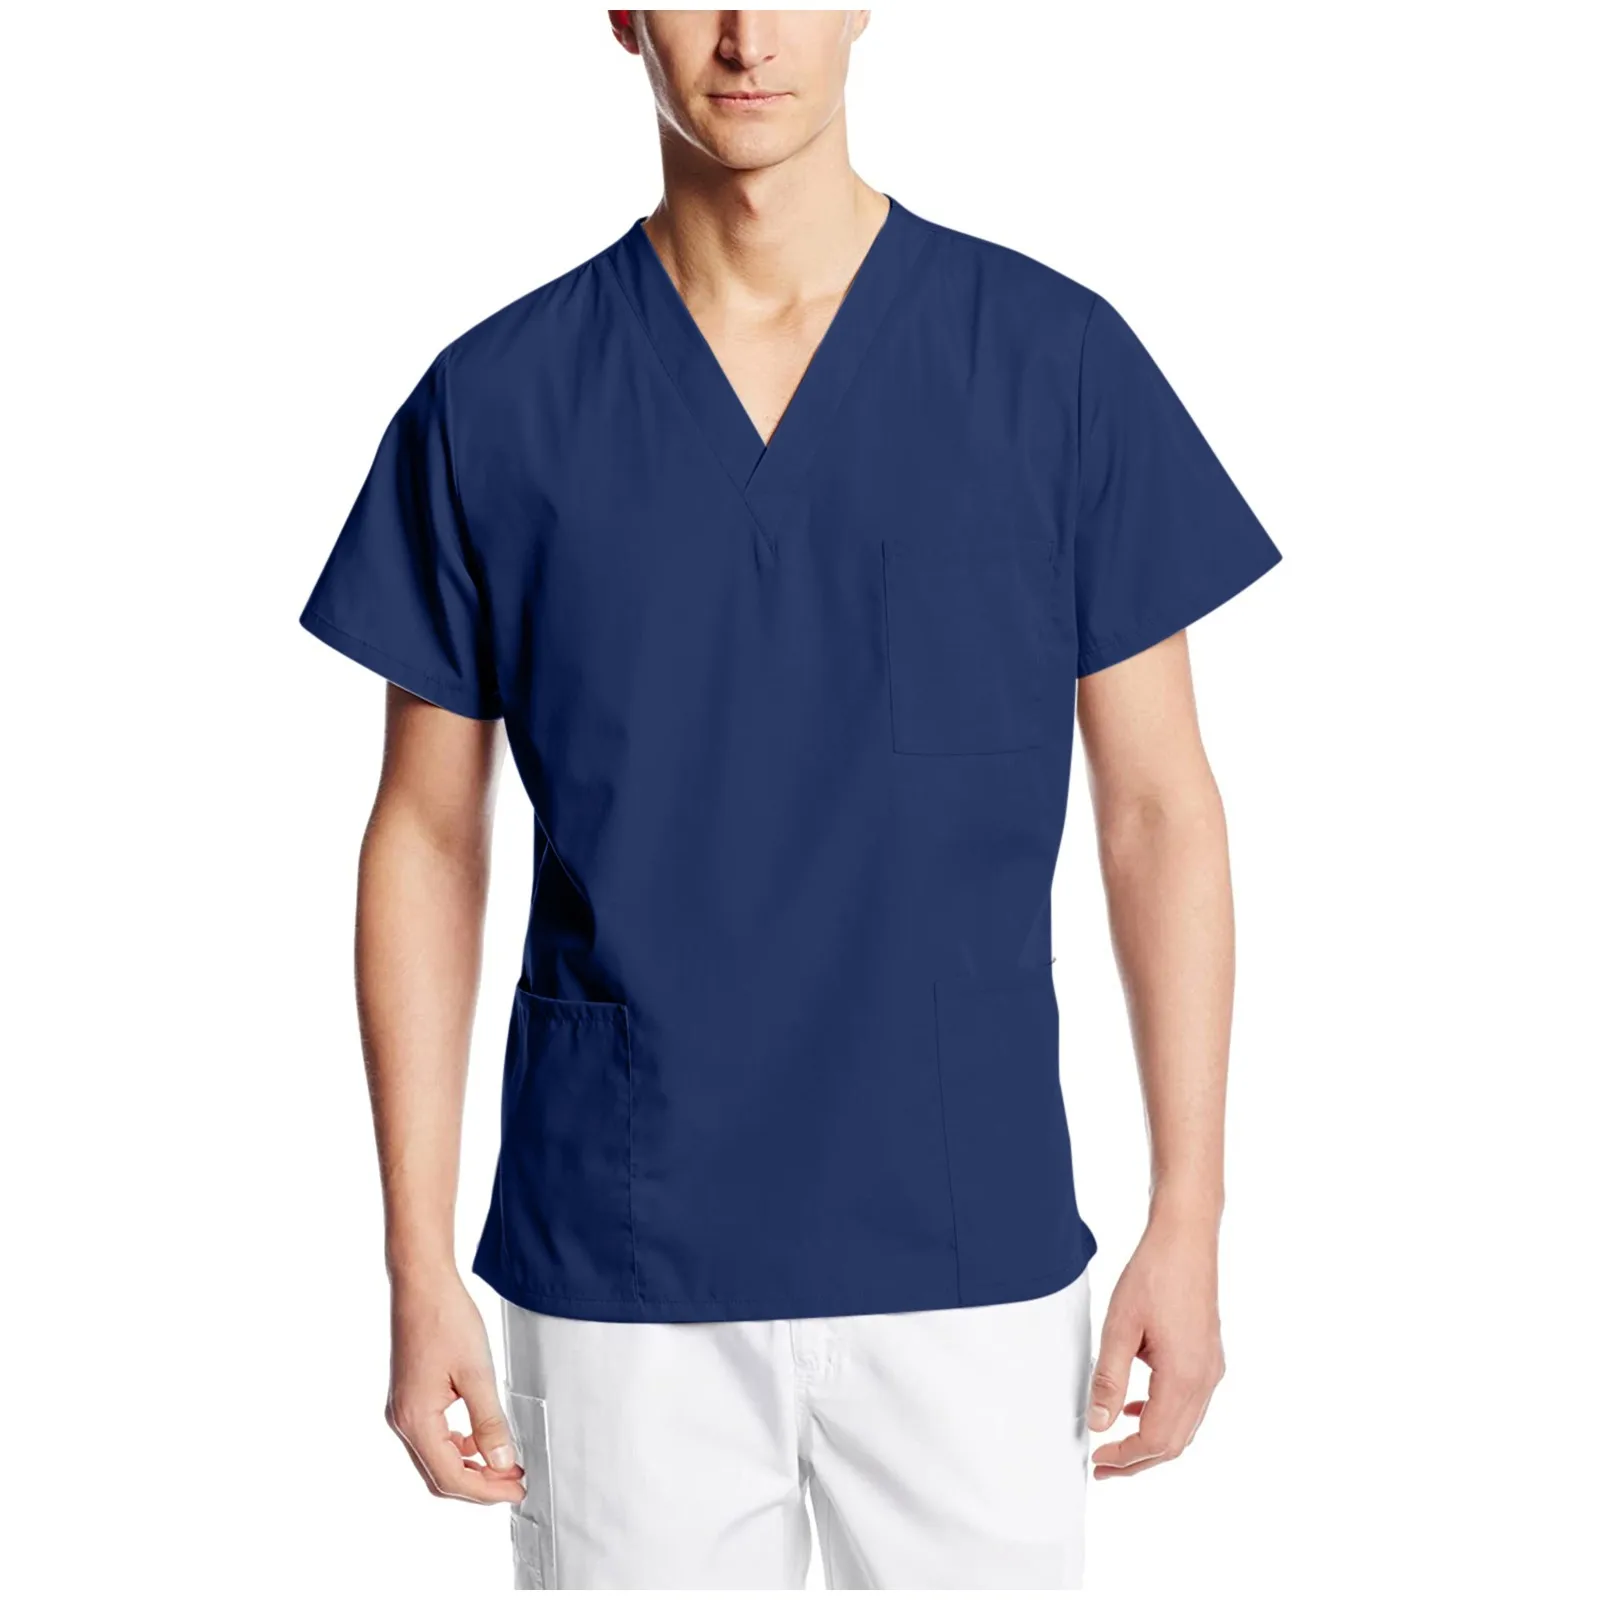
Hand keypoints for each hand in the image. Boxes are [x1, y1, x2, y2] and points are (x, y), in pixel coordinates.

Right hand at [385, 1270, 525, 1503]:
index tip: (516, 1490)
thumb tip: (502, 1463)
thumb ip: (489, 1422)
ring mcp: (402, 1409)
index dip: (486, 1491)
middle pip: (439, 1476)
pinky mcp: (409, 1397)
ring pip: (435, 1458)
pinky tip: (480, 1436)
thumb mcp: (477, 1372)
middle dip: (478, 1484)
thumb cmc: (446, 1319)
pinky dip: (457, 1445)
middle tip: (514, 1482)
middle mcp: (402, 1421)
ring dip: (469, 1466)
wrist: (422, 1284)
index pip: (450, 1477)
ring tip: (504, 1461)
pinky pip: (432, 1437)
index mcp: (416, 1420)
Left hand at [1088, 1212, 1224, 1479]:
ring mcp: (1211, 1368)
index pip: (1156, 1441)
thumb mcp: (1120, 1326)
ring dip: (1150, 1441)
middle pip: (1174, 1442)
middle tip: (1102, 1466)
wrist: (1186, 1239)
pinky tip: (1136, 1406)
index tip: (1097, 1459)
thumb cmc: (1155, 1273)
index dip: (1125, 1458)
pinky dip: (1163, 1415)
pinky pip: (1189, 1403)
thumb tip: (1098, 1423)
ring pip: (1184, 1426)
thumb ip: (1109, 1378)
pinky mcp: (1208, 1356)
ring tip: (1115, 1444)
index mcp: (1184, 1376)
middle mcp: (1205, 1379)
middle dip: (1137, 1460)